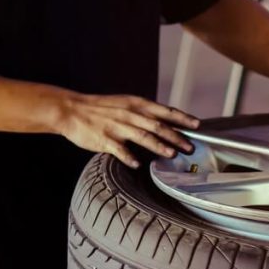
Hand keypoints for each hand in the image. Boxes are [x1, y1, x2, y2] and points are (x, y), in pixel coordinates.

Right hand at [57, 93, 198, 168]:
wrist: (71, 109)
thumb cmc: (101, 108)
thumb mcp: (126, 104)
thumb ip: (145, 113)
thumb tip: (167, 122)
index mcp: (136, 104)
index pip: (165, 111)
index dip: (182, 118)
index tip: (197, 125)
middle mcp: (129, 114)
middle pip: (158, 126)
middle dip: (176, 137)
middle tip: (190, 147)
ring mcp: (117, 127)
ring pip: (142, 137)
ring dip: (159, 146)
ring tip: (172, 154)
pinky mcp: (104, 139)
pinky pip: (119, 150)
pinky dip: (129, 157)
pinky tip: (137, 164)